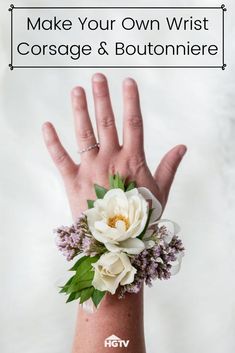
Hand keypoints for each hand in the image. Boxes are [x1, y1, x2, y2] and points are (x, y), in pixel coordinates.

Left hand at [42, 73, 185, 219]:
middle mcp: (110, 160)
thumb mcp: (160, 192)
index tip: (128, 81)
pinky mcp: (73, 181)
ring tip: (77, 90)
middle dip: (102, 97)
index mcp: (132, 161)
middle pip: (106, 122)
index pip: (133, 123)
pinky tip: (46, 125)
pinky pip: (60, 158)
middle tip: (97, 77)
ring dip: (80, 110)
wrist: (118, 243)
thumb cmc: (141, 218)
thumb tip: (182, 147)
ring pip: (84, 134)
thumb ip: (169, 167)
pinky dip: (52, 142)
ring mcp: (90, 169)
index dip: (131, 100)